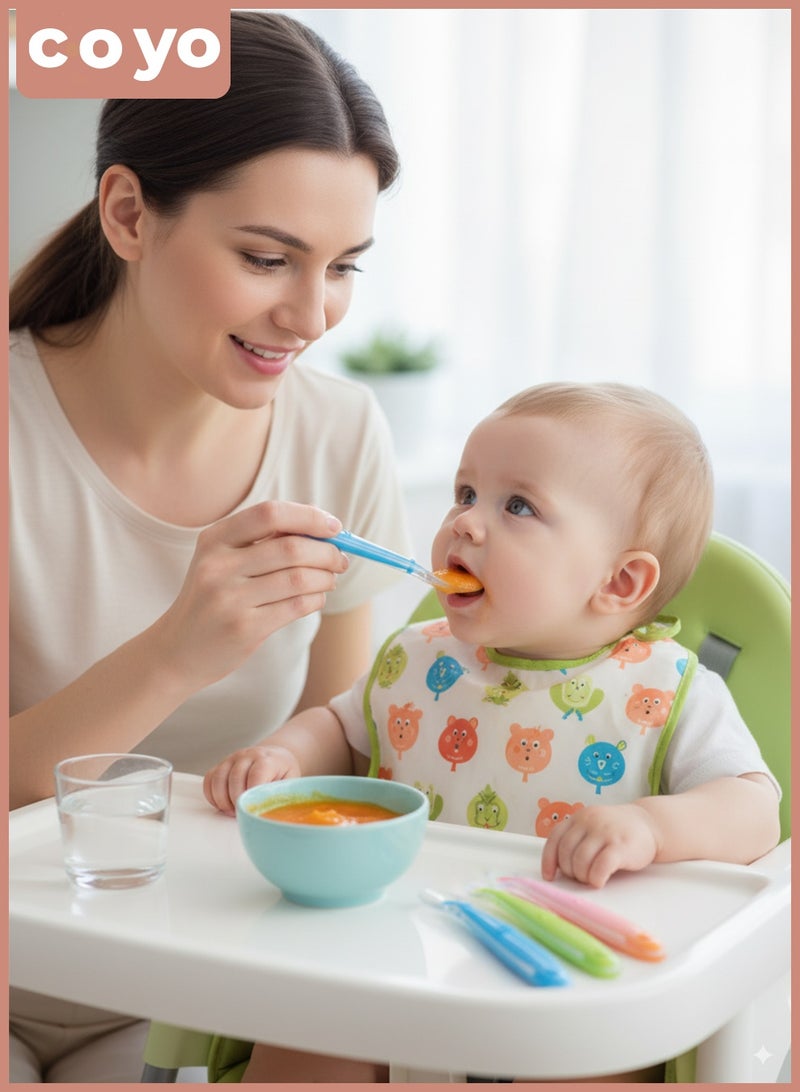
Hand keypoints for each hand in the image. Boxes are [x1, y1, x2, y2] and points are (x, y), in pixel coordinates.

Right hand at [153, 501, 347, 692]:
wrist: (177, 650)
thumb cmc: (212, 599)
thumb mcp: (222, 561)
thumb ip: (263, 542)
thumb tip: (323, 529)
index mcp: (214, 539)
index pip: (270, 514)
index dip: (309, 517)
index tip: (334, 527)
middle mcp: (218, 565)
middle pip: (291, 547)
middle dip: (327, 552)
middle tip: (340, 560)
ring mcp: (229, 598)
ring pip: (299, 578)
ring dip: (325, 577)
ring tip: (330, 579)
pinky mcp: (243, 628)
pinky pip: (296, 606)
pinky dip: (316, 599)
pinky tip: (316, 598)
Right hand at [203, 744, 301, 815]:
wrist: (276, 756)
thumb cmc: (283, 773)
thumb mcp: (291, 782)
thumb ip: (281, 795)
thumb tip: (273, 814)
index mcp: (267, 760)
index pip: (255, 775)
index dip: (251, 795)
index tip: (252, 808)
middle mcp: (247, 755)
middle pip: (234, 778)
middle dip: (236, 801)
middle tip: (241, 813)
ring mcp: (232, 759)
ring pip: (218, 778)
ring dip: (222, 800)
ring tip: (232, 810)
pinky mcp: (221, 765)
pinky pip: (209, 779)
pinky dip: (212, 795)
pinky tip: (222, 804)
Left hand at [540, 803, 659, 887]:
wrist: (649, 824)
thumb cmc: (617, 831)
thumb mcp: (592, 827)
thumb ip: (576, 840)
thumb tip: (557, 868)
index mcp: (578, 818)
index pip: (555, 839)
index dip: (548, 860)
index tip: (549, 876)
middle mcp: (589, 821)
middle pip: (566, 853)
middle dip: (570, 871)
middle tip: (581, 877)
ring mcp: (605, 832)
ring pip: (581, 861)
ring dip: (583, 876)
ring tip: (592, 878)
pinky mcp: (620, 846)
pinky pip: (600, 867)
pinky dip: (596, 878)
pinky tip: (600, 881)